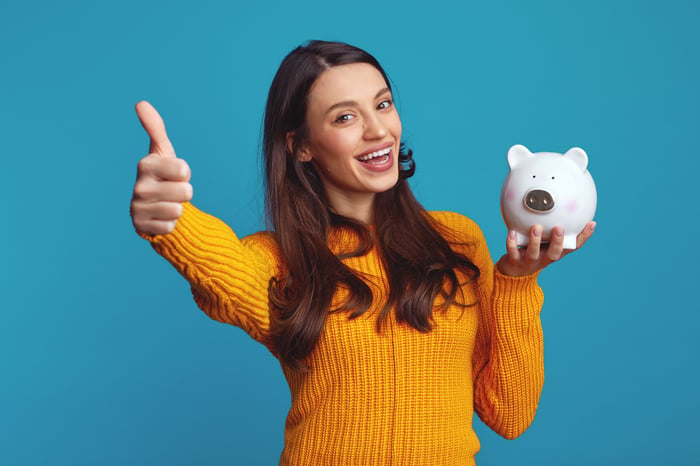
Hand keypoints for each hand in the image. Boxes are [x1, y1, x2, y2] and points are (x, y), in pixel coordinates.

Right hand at [130, 101, 192, 234]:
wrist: (153, 207)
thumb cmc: (163, 176)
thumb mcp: (163, 152)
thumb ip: (155, 128)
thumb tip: (140, 103)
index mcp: (145, 165)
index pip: (184, 171)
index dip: (185, 174)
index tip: (174, 174)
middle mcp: (139, 186)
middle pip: (186, 192)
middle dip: (184, 193)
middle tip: (172, 191)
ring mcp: (138, 208)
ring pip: (178, 210)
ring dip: (177, 209)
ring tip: (166, 204)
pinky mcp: (141, 227)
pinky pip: (170, 226)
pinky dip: (170, 224)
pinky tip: (160, 217)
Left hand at [496, 222, 595, 276]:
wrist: (512, 272)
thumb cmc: (530, 250)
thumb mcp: (542, 238)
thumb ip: (548, 224)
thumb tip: (554, 200)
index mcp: (554, 252)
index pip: (573, 246)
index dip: (584, 236)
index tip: (591, 222)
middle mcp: (544, 259)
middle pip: (555, 253)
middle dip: (558, 241)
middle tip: (559, 228)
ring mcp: (529, 262)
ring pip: (533, 254)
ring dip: (535, 241)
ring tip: (535, 228)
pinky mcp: (514, 263)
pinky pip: (512, 252)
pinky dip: (512, 243)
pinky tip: (511, 232)